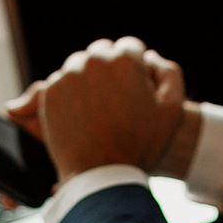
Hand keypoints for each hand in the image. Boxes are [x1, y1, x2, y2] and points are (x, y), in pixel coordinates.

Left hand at [5, 36, 185, 184]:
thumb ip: (169, 74)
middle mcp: (95, 60)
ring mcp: (69, 76)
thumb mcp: (173, 110)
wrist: (103, 176)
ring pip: (80, 65)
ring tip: (98, 108)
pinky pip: (61, 82)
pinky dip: (70, 92)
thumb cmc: (141, 144)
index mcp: (125, 60)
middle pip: (103, 52)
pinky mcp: (50, 92)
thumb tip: (149, 55)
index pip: (130, 47)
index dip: (135, 67)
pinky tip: (81, 114)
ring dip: (88, 78)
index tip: (134, 87)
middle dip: (110, 68)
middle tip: (116, 98)